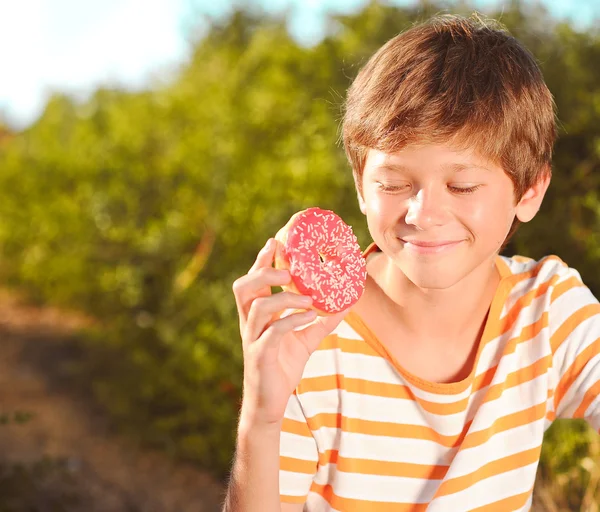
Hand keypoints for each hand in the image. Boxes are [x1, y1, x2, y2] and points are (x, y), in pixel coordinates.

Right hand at [232, 238, 346, 427]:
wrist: (270, 402)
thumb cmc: (283, 365)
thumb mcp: (306, 338)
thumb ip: (322, 320)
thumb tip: (347, 302)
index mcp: (257, 315)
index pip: (253, 281)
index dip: (261, 260)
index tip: (276, 242)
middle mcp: (250, 323)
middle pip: (243, 287)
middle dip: (262, 271)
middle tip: (287, 268)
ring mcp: (253, 339)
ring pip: (257, 307)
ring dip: (283, 297)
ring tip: (308, 297)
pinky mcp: (260, 356)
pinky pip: (273, 332)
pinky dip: (292, 321)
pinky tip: (309, 317)